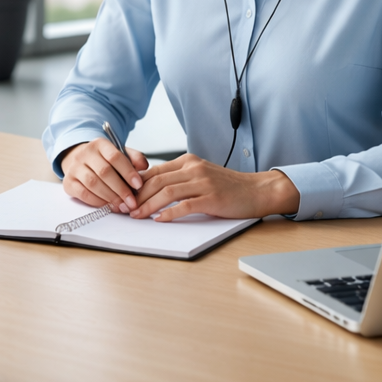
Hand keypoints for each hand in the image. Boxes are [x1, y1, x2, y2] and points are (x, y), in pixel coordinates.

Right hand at [60, 139, 149, 212]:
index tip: (138, 185)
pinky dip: (98, 202)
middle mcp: (85, 153)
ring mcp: (74, 167)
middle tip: (132, 202)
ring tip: (122, 206)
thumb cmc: (104, 160)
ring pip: (93, 184)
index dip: (128, 172)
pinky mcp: (68, 182)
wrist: (80, 160)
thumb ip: (134, 158)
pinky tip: (109, 206)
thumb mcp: (120, 153)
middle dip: (121, 189)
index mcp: (100, 144)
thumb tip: (144, 167)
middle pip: (104, 172)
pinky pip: (83, 194)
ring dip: (110, 198)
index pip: (115, 156)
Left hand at [129, 154, 299, 221]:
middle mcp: (193, 168)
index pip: (154, 171)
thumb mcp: (200, 175)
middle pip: (157, 180)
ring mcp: (203, 182)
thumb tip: (151, 189)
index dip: (137, 185)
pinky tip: (160, 220)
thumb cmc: (227, 186)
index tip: (125, 197)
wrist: (256, 190)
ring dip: (149, 205)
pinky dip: (170, 213)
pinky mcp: (212, 198)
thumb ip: (179, 178)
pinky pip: (185, 205)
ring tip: (137, 216)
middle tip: (126, 209)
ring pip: (167, 192)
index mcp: (188, 161)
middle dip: (138, 196)